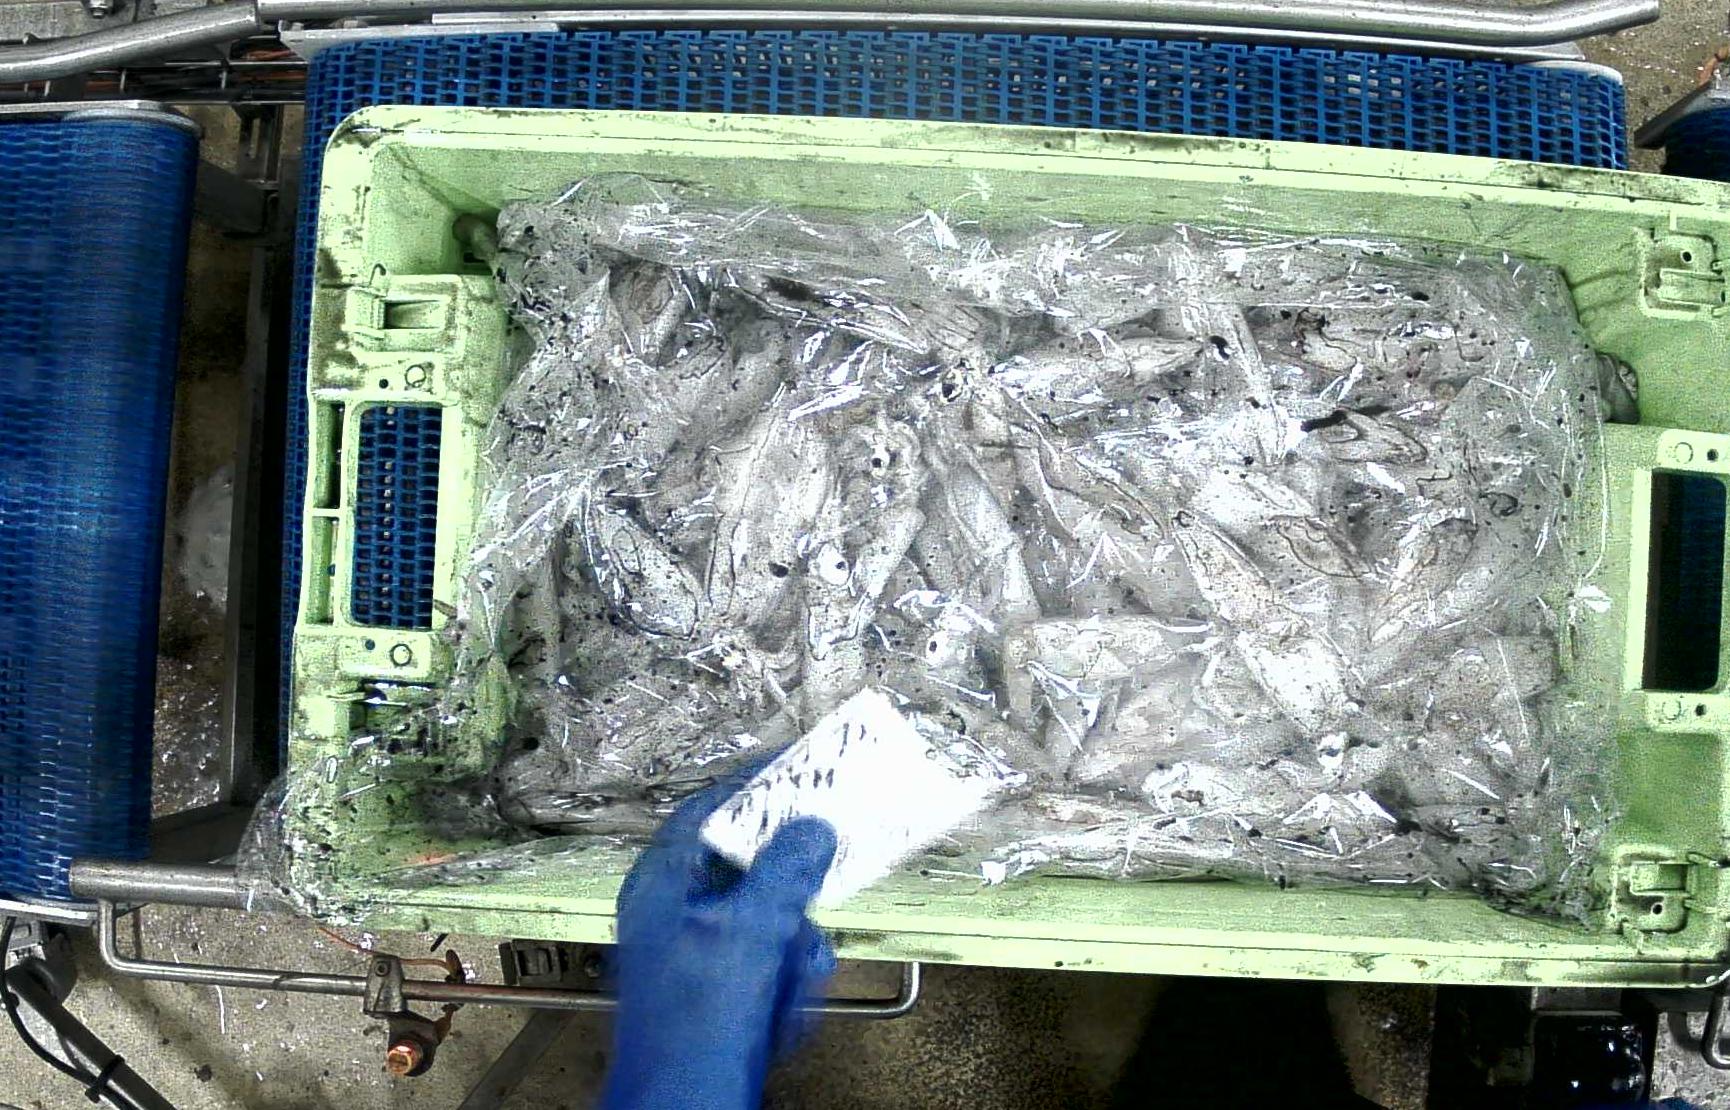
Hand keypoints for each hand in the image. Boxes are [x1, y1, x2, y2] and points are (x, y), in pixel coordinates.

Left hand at [602, 777, 837, 1109]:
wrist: (687, 1108)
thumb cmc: (696, 1021)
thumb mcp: (747, 930)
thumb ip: (783, 872)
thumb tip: (812, 827)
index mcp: (662, 884)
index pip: (708, 810)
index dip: (754, 785)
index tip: (802, 767)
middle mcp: (676, 912)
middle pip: (750, 865)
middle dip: (788, 894)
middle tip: (808, 899)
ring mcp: (702, 954)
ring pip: (772, 917)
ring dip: (792, 949)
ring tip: (784, 982)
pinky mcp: (727, 991)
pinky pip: (774, 963)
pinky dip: (787, 983)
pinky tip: (781, 1011)